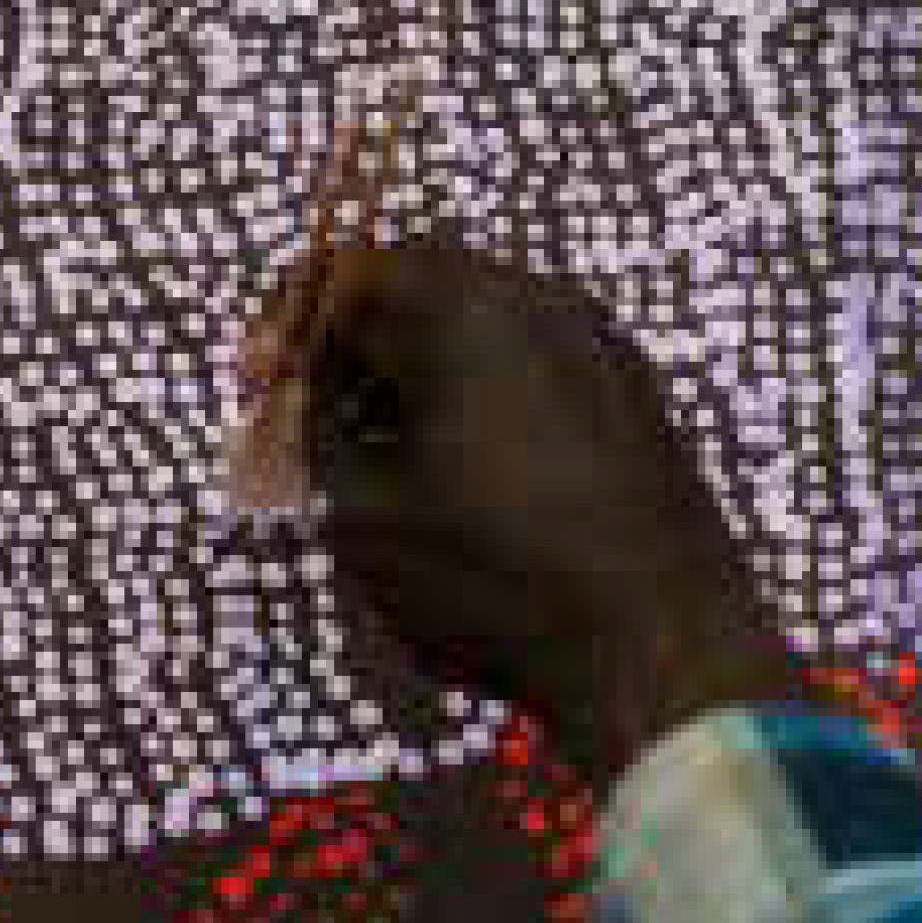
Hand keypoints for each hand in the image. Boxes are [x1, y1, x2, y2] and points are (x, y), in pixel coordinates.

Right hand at [303, 234, 799, 785]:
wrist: (662, 650)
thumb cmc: (495, 578)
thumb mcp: (363, 513)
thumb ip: (319, 430)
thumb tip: (314, 398)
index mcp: (464, 309)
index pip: (346, 272)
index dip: (287, 326)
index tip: (259, 387)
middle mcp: (541, 300)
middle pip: (418, 285)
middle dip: (354, 343)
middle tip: (314, 414)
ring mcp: (601, 343)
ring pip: (482, 324)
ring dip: (419, 368)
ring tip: (384, 452)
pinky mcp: (637, 394)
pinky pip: (536, 362)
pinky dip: (482, 393)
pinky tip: (466, 469)